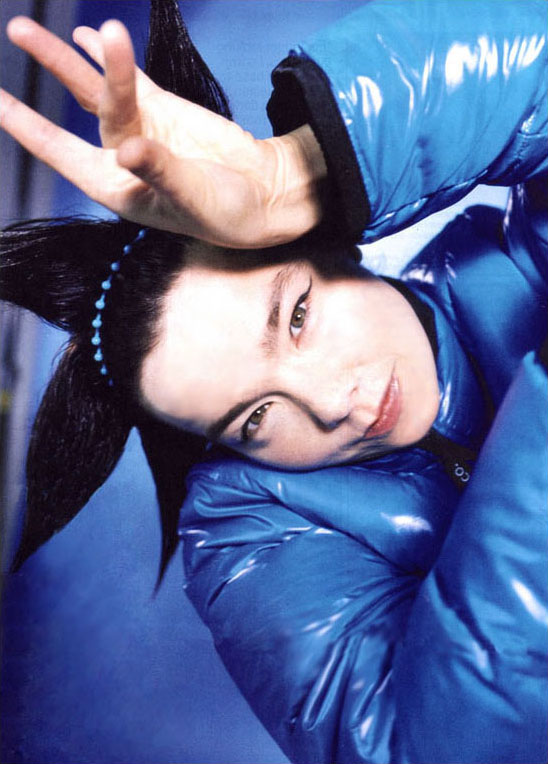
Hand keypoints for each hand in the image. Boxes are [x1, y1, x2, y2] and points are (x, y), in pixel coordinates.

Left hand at [1, 17, 325, 247]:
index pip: (61, 153)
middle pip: (83, 107)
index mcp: (117, 186)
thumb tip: (127, 149)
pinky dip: (111, 58)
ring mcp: (143, 129)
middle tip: (21, 31)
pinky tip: (90, 36)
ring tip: (40, 27)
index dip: (26, 127)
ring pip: (104, 87)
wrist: (263, 194)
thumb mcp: (193, 198)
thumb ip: (161, 171)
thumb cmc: (226, 213)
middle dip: (53, 69)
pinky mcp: (166, 111)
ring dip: (75, 57)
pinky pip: (132, 80)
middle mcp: (121, 156)